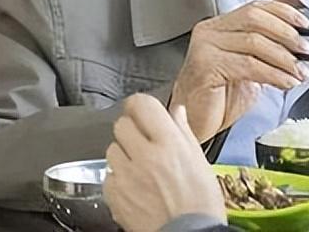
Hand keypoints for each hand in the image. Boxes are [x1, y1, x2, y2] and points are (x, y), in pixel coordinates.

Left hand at [104, 95, 225, 231]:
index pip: (142, 105)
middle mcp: (145, 155)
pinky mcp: (114, 195)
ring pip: (111, 149)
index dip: (138, 104)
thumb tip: (176, 112)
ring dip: (123, 153)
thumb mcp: (199, 161)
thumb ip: (183, 132)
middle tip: (143, 141)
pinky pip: (108, 175)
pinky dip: (117, 178)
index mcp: (169, 142)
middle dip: (131, 130)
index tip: (139, 109)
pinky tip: (133, 185)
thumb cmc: (200, 202)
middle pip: (121, 125)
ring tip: (139, 167)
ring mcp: (126, 176)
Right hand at [168, 0, 308, 142]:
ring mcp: (205, 47)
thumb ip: (267, 52)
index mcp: (219, 26)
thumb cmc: (219, 99)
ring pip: (254, 42)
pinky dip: (273, 74)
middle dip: (286, 34)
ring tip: (299, 72)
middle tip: (305, 50)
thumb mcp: (248, 68)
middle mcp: (209, 31)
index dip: (283, 12)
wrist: (195, 123)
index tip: (304, 24)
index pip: (255, 7)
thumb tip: (298, 46)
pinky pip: (249, 65)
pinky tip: (285, 82)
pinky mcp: (206, 66)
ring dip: (284, 58)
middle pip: (255, 19)